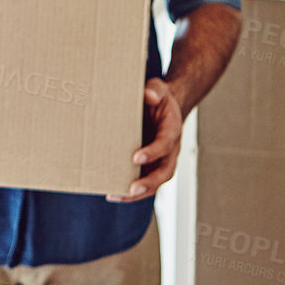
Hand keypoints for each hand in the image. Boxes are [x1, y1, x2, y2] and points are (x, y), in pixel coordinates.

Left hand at [106, 77, 181, 202]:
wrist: (163, 108)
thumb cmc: (159, 99)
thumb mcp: (158, 89)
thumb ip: (154, 91)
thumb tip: (148, 95)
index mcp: (172, 130)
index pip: (165, 144)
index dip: (153, 152)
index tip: (136, 157)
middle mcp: (170, 150)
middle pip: (164, 172)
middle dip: (149, 182)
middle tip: (133, 188)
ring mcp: (161, 161)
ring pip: (155, 183)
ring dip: (137, 193)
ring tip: (116, 195)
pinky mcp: (150, 166)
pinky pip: (144, 183)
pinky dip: (130, 191)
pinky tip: (113, 193)